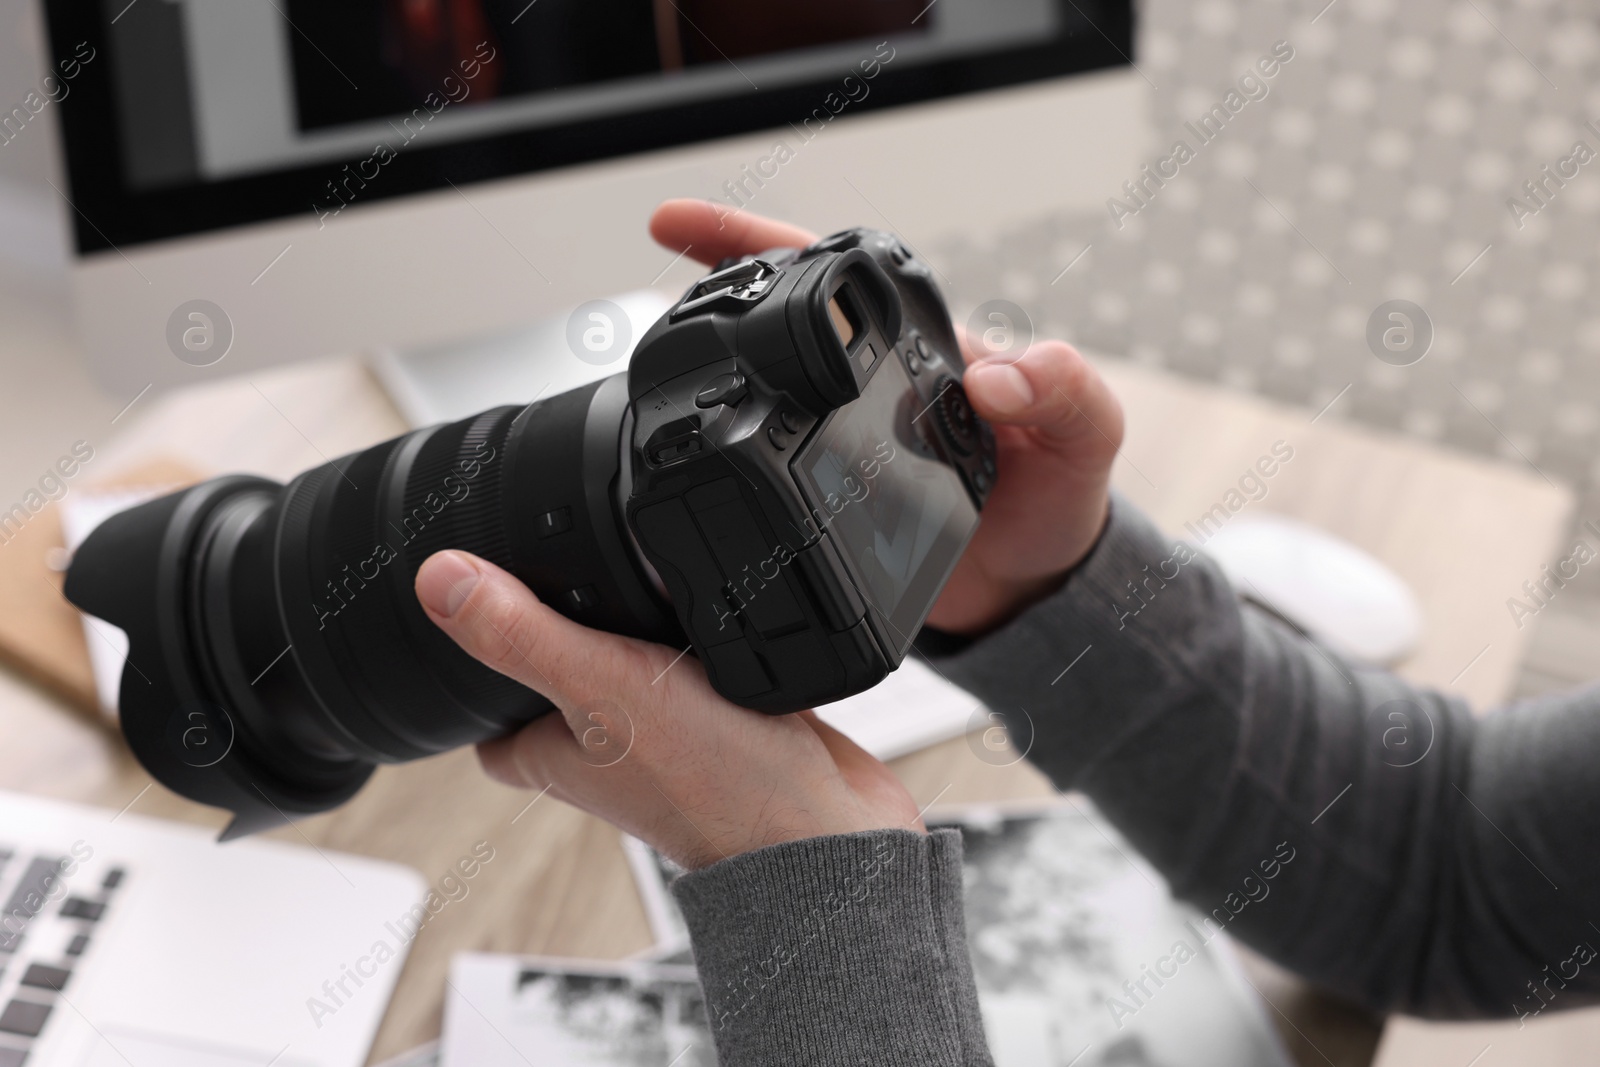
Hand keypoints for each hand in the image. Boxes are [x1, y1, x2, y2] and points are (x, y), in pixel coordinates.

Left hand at [418, 522, 919, 866]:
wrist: (825, 827)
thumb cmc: (713, 788)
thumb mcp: (600, 687)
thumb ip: (521, 634)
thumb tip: (439, 580)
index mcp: (550, 750)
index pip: (484, 701)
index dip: (476, 649)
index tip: (476, 591)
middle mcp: (604, 743)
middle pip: (558, 666)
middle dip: (565, 612)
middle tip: (564, 556)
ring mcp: (667, 729)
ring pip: (632, 656)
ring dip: (641, 616)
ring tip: (642, 561)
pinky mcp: (726, 713)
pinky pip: (699, 655)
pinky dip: (705, 623)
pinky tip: (716, 589)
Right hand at [651, 200, 1124, 635]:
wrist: (1036, 591)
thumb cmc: (1063, 503)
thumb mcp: (1083, 440)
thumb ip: (1062, 395)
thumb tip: (998, 372)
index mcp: (930, 348)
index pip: (843, 275)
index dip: (770, 243)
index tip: (698, 223)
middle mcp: (880, 381)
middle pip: (786, 309)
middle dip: (718, 269)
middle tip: (664, 233)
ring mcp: (849, 434)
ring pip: (765, 379)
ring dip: (711, 350)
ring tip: (650, 335)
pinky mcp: (830, 493)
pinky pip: (769, 453)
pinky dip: (727, 439)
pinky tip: (688, 448)